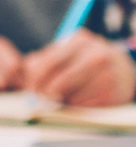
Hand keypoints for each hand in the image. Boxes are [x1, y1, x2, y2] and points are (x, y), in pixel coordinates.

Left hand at [21, 30, 135, 106]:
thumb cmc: (83, 61)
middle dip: (45, 93)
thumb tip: (25, 79)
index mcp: (79, 40)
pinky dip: (76, 106)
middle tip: (42, 96)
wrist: (122, 68)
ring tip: (65, 94)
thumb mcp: (65, 52)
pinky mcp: (113, 94)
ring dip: (61, 100)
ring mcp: (108, 75)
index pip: (46, 63)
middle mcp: (97, 55)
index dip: (34, 80)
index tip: (31, 88)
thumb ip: (40, 61)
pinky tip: (79, 98)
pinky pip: (83, 107)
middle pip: (58, 82)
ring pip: (69, 97)